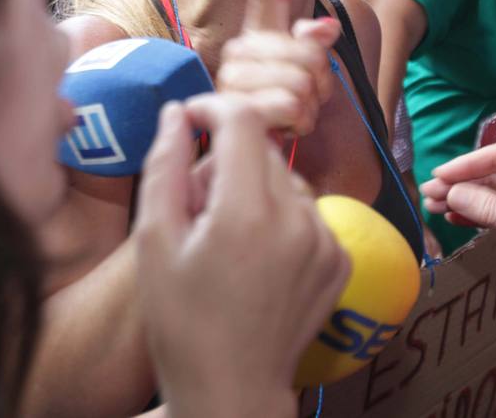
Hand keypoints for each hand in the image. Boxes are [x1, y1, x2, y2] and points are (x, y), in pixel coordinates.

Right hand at [135, 94, 350, 416]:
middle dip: (228, 159)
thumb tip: (177, 114)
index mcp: (247, 212)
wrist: (230, 388)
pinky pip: (308, 212)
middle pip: (263, 150)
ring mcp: (325, 240)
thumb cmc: (181, 321)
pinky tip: (257, 256)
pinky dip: (283, 218)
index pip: (242, 120)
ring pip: (287, 180)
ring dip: (256, 189)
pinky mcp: (340, 259)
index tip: (190, 120)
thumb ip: (166, 166)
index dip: (212, 107)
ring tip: (226, 237)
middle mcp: (297, 219)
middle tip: (197, 201)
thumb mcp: (155, 241)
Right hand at [217, 0, 339, 137]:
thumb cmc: (284, 108)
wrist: (257, 152)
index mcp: (257, 34)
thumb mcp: (309, 73)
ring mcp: (233, 80)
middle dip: (319, 80)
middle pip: (306, 51)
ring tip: (294, 112)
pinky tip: (285, 127)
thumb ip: (313, 44)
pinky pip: (292, 106)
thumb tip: (325, 26)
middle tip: (305, 95)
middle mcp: (239, 51)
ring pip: (302, 81)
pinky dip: (301, 122)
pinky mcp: (236, 110)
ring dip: (311, 104)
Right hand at [420, 143, 495, 317]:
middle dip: (461, 184)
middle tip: (429, 194)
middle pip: (493, 173)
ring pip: (493, 192)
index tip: (439, 175)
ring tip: (434, 206)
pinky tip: (455, 217)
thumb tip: (452, 194)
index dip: (466, 165)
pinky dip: (477, 213)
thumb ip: (492, 209)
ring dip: (465, 199)